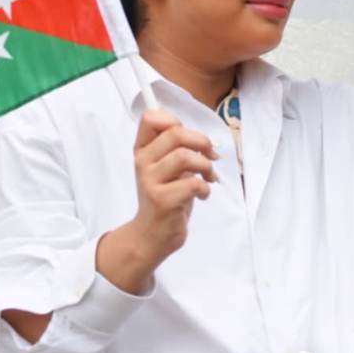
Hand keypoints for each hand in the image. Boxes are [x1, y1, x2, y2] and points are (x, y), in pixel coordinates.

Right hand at [130, 109, 218, 262]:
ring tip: (208, 178)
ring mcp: (150, 181)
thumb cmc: (165, 196)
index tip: (189, 138)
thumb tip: (194, 131)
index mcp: (142, 149)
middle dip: (202, 142)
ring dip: (206, 167)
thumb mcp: (165, 167)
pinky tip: (202, 195)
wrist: (152, 234)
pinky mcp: (162, 200)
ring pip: (185, 157)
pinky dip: (205, 188)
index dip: (174, 120)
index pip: (150, 118)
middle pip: (176, 134)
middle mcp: (142, 162)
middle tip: (211, 157)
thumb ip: (173, 147)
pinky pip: (193, 184)